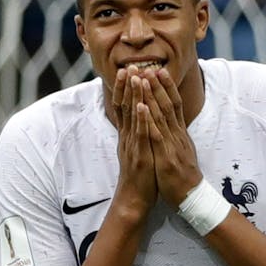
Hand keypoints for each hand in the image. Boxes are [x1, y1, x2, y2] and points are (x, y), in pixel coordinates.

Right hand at [113, 66, 156, 216]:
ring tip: (134, 77)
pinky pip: (140, 135)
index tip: (126, 70)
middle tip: (127, 66)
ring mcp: (132, 146)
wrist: (135, 199)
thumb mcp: (136, 150)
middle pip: (125, 107)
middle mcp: (128, 137)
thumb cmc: (140, 174)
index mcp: (128, 135)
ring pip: (132, 117)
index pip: (124, 107)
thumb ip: (136, 134)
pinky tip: (141, 105)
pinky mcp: (140, 156)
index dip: (124, 89)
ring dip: (133, 96)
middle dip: (126, 87)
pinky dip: (140, 119)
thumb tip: (136, 120)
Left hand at [140, 67, 203, 206]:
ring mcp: (172, 144)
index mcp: (179, 133)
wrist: (191, 196)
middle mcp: (177, 135)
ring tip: (144, 78)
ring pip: (162, 116)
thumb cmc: (184, 175)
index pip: (174, 105)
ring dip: (153, 95)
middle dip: (159, 85)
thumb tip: (173, 123)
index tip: (160, 70)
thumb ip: (177, 135)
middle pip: (169, 105)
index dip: (168, 87)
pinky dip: (149, 120)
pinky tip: (143, 107)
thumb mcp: (182, 150)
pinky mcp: (166, 156)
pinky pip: (156, 135)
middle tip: (150, 66)